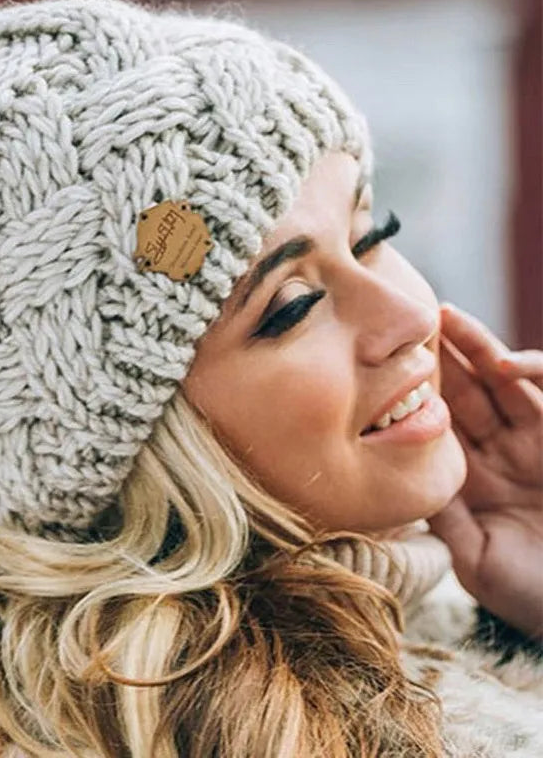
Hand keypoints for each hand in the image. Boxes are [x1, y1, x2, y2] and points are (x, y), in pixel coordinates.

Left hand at [425, 302, 542, 639]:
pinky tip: (503, 363)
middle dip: (441, 356)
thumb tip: (400, 484)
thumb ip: (444, 517)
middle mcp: (502, 451)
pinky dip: (532, 374)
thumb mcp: (473, 555)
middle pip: (467, 391)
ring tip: (447, 318)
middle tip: (411, 319)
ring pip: (503, 383)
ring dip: (478, 349)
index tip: (383, 362)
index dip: (415, 391)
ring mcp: (536, 442)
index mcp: (473, 475)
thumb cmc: (530, 593)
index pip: (440, 421)